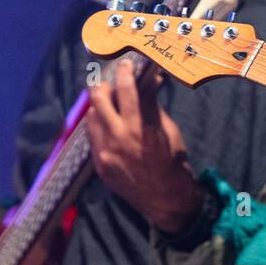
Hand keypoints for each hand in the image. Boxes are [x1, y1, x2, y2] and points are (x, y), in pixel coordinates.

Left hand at [86, 62, 201, 233]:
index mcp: (142, 128)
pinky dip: (98, 125)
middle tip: (110, 80)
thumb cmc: (174, 162)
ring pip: (91, 116)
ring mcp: (106, 153)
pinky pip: (92, 136)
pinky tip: (107, 124)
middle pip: (100, 98)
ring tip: (108, 103)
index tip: (126, 64)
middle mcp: (120, 138)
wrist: (167, 200)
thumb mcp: (168, 130)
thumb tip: (150, 81)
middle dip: (104, 84)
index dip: (126, 72)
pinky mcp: (99, 165)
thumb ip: (153, 106)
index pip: (128, 89)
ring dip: (99, 105)